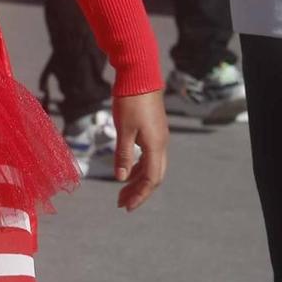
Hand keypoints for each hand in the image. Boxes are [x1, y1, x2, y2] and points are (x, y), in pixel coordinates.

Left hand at [112, 90, 168, 211]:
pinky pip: (149, 156)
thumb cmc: (130, 101)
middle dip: (139, 192)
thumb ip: (123, 154)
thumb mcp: (123, 129)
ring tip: (122, 190)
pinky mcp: (154, 131)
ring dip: (138, 180)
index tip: (126, 206)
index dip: (139, 195)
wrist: (140, 75)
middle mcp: (161, 144)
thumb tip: (121, 178)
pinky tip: (127, 170)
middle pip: (154, 176)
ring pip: (152, 166)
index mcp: (155, 146)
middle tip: (122, 202)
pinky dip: (139, 167)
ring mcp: (159, 137)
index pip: (151, 179)